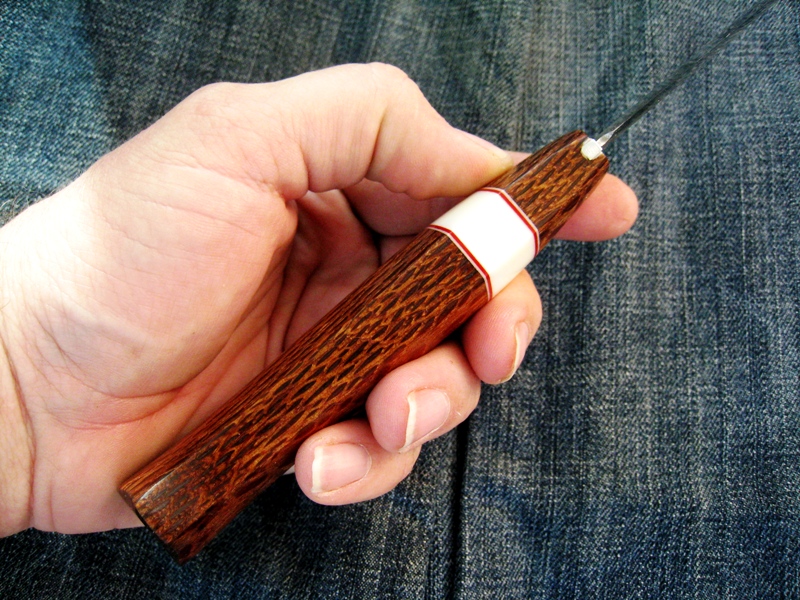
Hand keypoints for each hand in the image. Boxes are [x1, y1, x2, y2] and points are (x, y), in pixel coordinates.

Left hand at [0, 63, 636, 535]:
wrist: (24, 386)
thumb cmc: (118, 253)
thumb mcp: (238, 139)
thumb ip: (366, 119)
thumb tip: (472, 158)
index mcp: (333, 185)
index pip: (456, 184)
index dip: (534, 201)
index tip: (608, 212)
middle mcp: (343, 264)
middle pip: (470, 289)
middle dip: (499, 321)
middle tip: (493, 348)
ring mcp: (331, 347)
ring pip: (439, 375)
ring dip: (431, 403)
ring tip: (382, 419)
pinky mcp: (312, 420)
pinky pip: (383, 445)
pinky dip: (370, 459)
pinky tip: (322, 461)